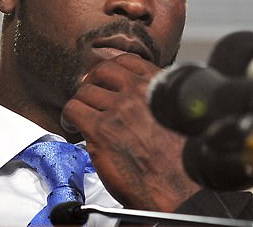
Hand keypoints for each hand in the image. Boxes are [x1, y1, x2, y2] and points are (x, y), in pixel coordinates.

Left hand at [61, 53, 199, 210]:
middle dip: (93, 81)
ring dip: (81, 102)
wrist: (180, 191)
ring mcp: (118, 109)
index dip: (111, 69)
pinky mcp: (101, 130)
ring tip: (81, 115)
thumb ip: (159, 102)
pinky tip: (74, 127)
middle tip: (89, 94)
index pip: (128, 60)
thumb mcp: (179, 119)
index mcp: (160, 87)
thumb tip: (140, 100)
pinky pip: (73, 110)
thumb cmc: (183, 165)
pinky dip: (69, 117)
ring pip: (85, 90)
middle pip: (102, 70)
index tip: (105, 78)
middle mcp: (138, 92)